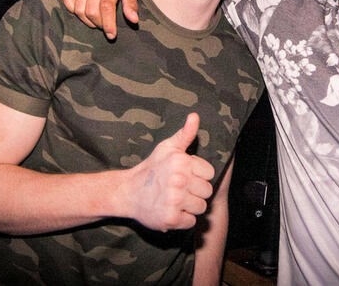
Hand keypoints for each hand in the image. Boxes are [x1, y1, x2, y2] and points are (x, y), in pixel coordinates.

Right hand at [61, 0, 140, 39]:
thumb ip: (131, 3)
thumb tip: (133, 21)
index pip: (106, 6)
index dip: (108, 23)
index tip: (112, 35)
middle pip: (91, 10)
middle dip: (99, 24)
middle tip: (106, 26)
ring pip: (79, 8)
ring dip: (87, 20)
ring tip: (97, 21)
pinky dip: (74, 9)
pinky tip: (84, 11)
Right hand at [127, 113, 214, 231]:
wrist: (128, 192)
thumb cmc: (152, 168)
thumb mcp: (167, 147)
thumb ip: (185, 134)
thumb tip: (195, 116)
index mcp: (181, 162)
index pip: (209, 173)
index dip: (198, 176)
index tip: (186, 176)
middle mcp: (179, 180)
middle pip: (207, 191)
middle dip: (196, 192)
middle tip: (180, 190)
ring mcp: (175, 200)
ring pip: (201, 207)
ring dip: (190, 206)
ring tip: (176, 200)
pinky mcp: (171, 218)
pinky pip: (191, 222)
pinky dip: (183, 220)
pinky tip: (172, 211)